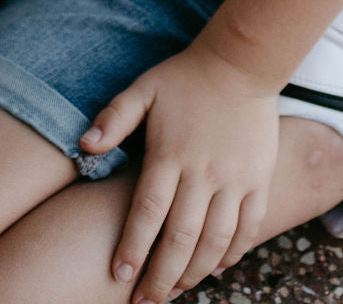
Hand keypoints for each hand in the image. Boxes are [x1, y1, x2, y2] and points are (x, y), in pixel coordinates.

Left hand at [79, 43, 279, 302]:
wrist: (242, 62)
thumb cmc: (186, 76)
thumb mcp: (144, 89)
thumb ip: (114, 118)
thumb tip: (84, 145)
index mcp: (170, 154)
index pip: (147, 214)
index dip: (133, 249)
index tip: (121, 277)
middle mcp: (203, 173)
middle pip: (180, 239)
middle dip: (160, 277)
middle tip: (145, 301)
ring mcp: (235, 180)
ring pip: (215, 242)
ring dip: (194, 273)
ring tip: (175, 290)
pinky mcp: (258, 180)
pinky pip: (248, 229)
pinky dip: (232, 254)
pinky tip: (216, 268)